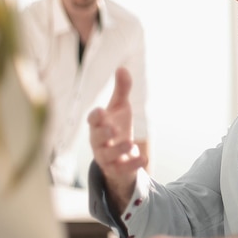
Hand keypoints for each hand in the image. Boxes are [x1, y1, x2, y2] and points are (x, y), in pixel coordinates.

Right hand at [88, 67, 146, 208]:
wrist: (121, 155)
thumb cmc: (117, 127)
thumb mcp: (121, 108)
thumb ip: (122, 89)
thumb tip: (122, 68)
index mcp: (99, 125)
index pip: (93, 120)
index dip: (95, 117)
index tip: (101, 111)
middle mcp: (99, 142)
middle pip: (96, 139)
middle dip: (103, 134)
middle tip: (112, 129)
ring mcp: (107, 157)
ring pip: (107, 156)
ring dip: (118, 150)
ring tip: (130, 143)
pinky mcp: (117, 170)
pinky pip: (121, 170)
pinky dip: (132, 165)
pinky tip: (144, 159)